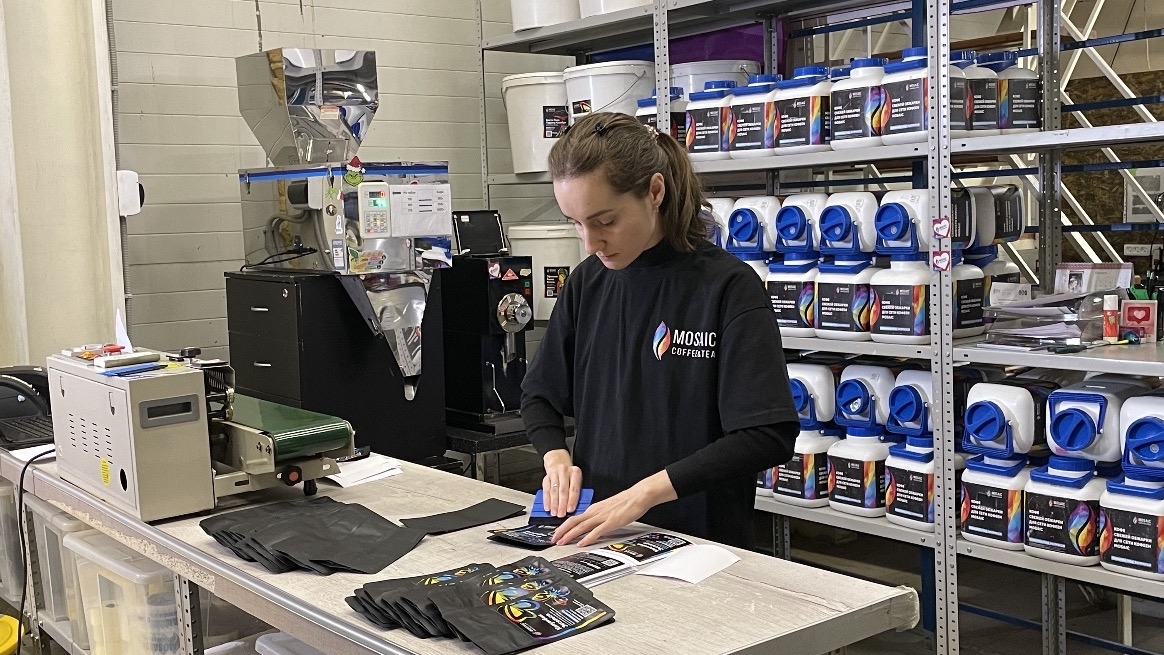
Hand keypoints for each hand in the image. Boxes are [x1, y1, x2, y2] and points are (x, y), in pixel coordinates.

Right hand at [542, 449, 582, 517]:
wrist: (558, 462)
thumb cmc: (570, 475)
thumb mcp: (577, 480)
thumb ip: (577, 491)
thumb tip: (575, 507)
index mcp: (575, 472)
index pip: (574, 488)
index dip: (572, 500)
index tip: (570, 510)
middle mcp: (564, 472)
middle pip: (563, 490)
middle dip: (562, 504)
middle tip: (561, 514)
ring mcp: (554, 474)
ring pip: (554, 491)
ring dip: (554, 504)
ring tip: (554, 513)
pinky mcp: (546, 477)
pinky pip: (546, 490)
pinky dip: (546, 500)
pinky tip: (547, 507)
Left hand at [553, 471, 677, 546]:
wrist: (638, 495)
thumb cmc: (626, 502)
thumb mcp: (608, 509)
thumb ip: (599, 516)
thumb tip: (592, 525)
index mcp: (594, 509)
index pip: (574, 518)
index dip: (563, 527)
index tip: (557, 533)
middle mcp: (595, 512)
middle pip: (573, 522)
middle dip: (561, 532)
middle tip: (553, 540)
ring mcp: (602, 517)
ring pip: (581, 526)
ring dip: (570, 535)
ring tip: (562, 542)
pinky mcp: (611, 522)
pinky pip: (597, 531)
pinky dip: (588, 538)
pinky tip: (582, 543)